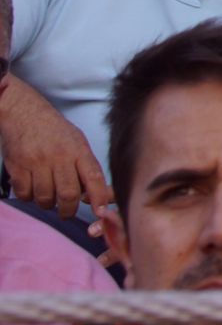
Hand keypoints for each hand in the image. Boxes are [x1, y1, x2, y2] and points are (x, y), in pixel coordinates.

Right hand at [1, 90, 112, 218]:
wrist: (25, 113)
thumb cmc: (54, 130)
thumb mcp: (77, 141)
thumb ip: (85, 166)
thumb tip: (93, 195)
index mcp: (78, 150)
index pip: (94, 177)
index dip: (99, 198)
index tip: (100, 212)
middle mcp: (59, 156)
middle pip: (68, 194)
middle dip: (69, 210)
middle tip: (67, 212)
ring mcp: (37, 162)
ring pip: (45, 198)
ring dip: (47, 204)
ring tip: (48, 196)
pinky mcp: (18, 167)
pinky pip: (25, 194)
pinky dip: (29, 197)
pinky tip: (32, 188)